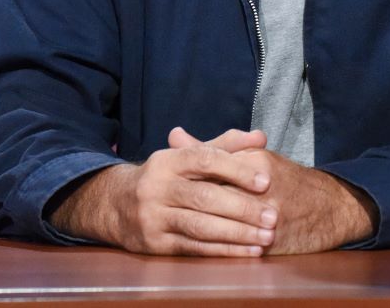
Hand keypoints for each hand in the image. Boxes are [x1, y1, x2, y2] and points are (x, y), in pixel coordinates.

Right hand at [48, 127, 276, 256]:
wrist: (116, 205)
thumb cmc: (165, 178)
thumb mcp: (186, 156)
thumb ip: (224, 146)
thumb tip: (260, 137)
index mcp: (167, 160)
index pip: (205, 160)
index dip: (237, 169)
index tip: (265, 181)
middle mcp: (156, 187)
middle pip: (205, 197)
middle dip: (243, 208)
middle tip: (273, 216)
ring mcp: (153, 217)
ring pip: (200, 227)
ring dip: (237, 234)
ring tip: (266, 237)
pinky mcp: (154, 244)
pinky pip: (194, 248)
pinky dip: (224, 251)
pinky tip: (248, 252)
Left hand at [169, 130, 377, 254]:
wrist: (328, 207)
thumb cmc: (282, 178)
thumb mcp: (250, 156)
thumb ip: (210, 148)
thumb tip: (173, 136)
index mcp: (254, 163)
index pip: (209, 168)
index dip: (183, 179)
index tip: (165, 186)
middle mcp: (261, 189)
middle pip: (211, 198)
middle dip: (185, 206)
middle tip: (161, 211)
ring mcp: (267, 218)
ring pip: (221, 225)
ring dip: (196, 230)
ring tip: (176, 229)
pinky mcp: (272, 242)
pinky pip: (237, 248)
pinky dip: (216, 250)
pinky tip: (198, 249)